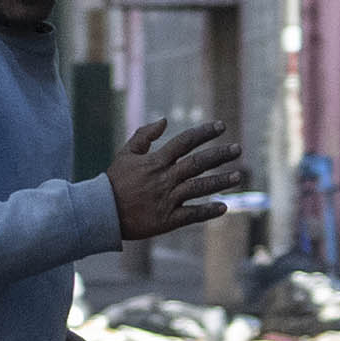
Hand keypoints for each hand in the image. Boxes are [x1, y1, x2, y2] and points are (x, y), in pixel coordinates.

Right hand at [105, 118, 247, 241]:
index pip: (185, 142)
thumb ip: (144, 136)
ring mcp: (167, 200)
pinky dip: (208, 211)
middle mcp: (164, 179)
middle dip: (219, 155)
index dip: (204, 132)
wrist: (101, 213)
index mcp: (156, 161)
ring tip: (238, 176)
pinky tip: (223, 207)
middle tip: (238, 149)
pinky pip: (191, 214)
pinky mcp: (167, 220)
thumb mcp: (125, 154)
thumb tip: (164, 120)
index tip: (221, 126)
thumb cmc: (114, 182)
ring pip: (199, 188)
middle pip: (197, 163)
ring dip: (220, 182)